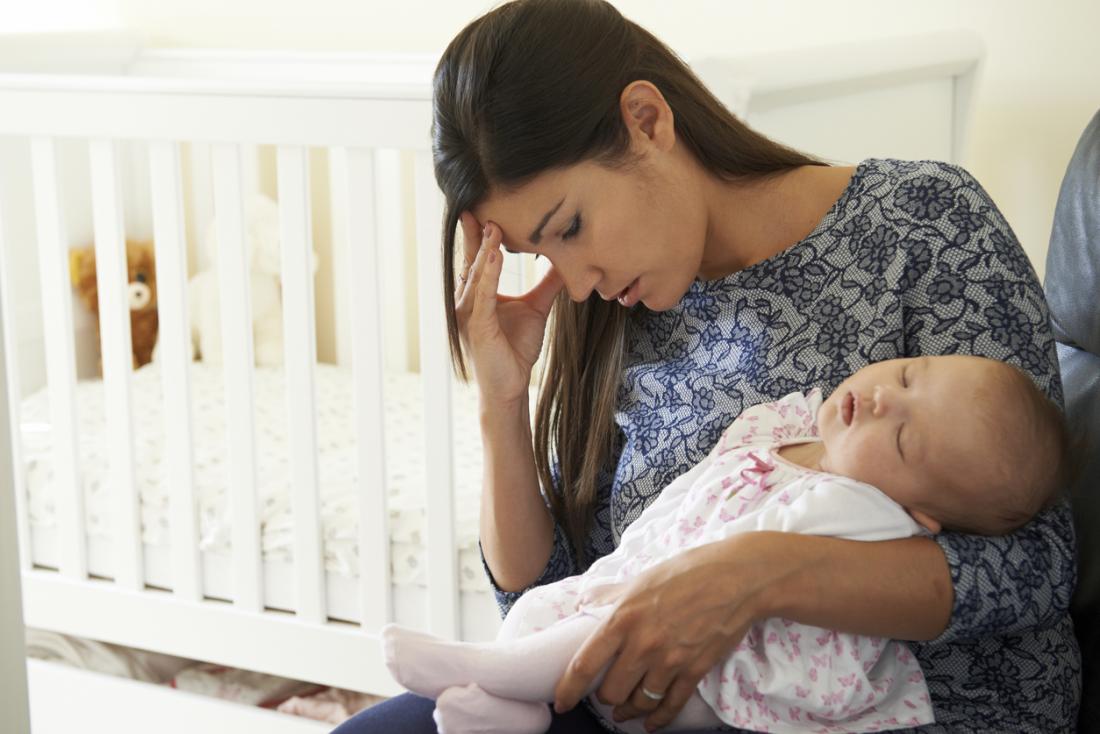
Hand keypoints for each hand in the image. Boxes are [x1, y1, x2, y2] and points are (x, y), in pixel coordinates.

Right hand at [455, 211, 563, 404]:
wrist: (510, 386)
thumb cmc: (516, 349)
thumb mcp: (536, 308)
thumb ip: (547, 284)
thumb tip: (567, 261)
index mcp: (477, 293)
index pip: (476, 256)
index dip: (479, 232)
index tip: (486, 206)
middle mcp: (467, 299)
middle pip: (470, 259)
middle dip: (476, 232)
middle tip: (481, 203)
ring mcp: (469, 312)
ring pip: (476, 273)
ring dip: (484, 249)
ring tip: (493, 224)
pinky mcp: (478, 325)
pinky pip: (483, 295)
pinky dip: (489, 273)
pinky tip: (495, 255)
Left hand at [554, 535, 776, 731]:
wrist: (737, 578)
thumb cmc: (689, 571)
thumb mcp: (642, 577)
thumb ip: (611, 593)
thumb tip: (586, 600)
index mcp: (623, 618)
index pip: (584, 664)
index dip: (568, 689)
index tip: (561, 701)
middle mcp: (643, 644)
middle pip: (610, 692)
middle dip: (604, 698)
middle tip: (605, 694)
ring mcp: (670, 661)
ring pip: (638, 703)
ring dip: (628, 711)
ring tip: (624, 712)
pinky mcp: (695, 671)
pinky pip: (670, 705)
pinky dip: (658, 719)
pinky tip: (651, 723)